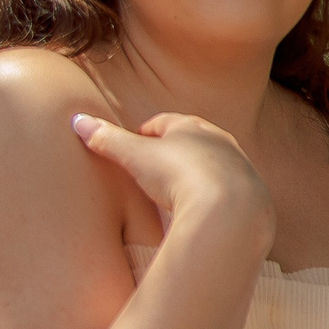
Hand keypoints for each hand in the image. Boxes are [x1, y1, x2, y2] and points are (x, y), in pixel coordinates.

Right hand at [71, 110, 274, 248]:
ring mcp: (239, 164)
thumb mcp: (136, 157)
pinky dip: (215, 193)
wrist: (229, 208)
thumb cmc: (179, 175)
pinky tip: (205, 206)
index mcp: (191, 126)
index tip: (136, 142)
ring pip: (214, 163)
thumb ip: (107, 140)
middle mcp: (220, 140)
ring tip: (180, 186)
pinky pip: (228, 188)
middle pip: (192, 139)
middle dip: (175, 148)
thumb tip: (77, 120)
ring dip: (198, 171)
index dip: (147, 132)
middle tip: (156, 162)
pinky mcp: (251, 190)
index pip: (165, 122)